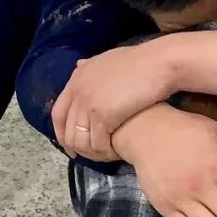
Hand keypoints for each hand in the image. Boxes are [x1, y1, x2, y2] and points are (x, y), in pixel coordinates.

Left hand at [52, 41, 174, 160]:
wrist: (159, 63)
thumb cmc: (140, 61)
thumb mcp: (108, 59)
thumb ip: (91, 66)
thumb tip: (79, 65)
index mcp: (77, 78)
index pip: (58, 112)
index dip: (62, 132)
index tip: (69, 145)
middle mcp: (78, 92)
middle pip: (67, 130)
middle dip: (76, 147)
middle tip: (88, 157)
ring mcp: (88, 105)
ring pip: (81, 141)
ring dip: (92, 152)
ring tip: (106, 155)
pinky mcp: (103, 117)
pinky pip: (98, 144)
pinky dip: (106, 152)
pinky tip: (117, 152)